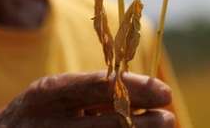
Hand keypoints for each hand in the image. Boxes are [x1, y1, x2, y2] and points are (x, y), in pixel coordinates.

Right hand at [0, 71, 174, 127]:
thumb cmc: (40, 113)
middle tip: (169, 118)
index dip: (135, 89)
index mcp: (48, 92)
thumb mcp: (57, 95)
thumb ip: (92, 93)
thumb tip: (144, 91)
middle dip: (143, 124)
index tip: (164, 93)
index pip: (99, 86)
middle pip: (107, 124)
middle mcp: (47, 121)